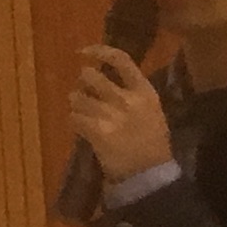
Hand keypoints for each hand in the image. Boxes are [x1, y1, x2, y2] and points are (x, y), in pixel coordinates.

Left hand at [67, 42, 171, 178]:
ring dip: (76, 104)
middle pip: (89, 76)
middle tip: (83, 94)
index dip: (99, 51)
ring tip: (83, 114)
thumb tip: (105, 79)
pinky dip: (74, 122)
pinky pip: (74, 117)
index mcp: (145, 92)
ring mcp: (112, 115)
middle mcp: (127, 99)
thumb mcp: (151, 113)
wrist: (150, 175)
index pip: (121, 60)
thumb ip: (132, 94)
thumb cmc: (152, 145)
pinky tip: (82, 129)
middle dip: (81, 83)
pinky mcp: (98, 131)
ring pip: (77, 97)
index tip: (83, 52)